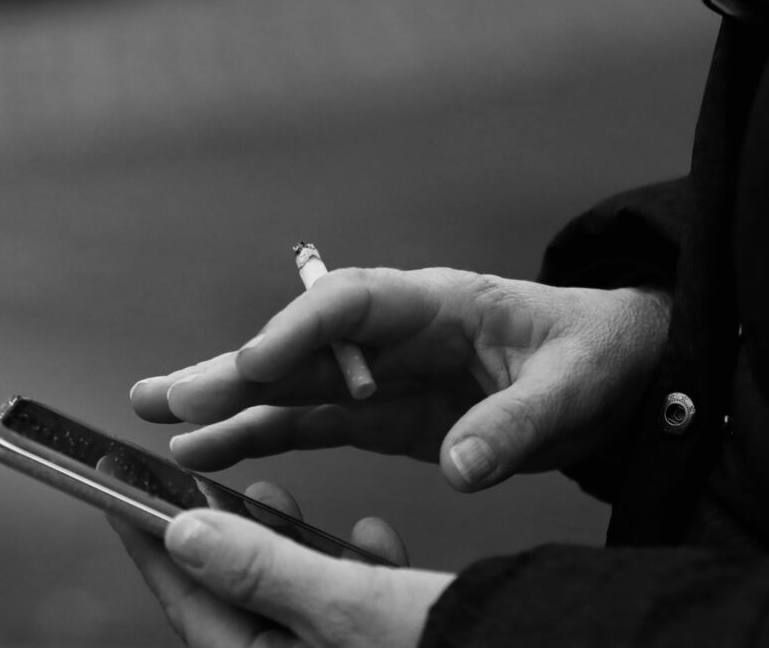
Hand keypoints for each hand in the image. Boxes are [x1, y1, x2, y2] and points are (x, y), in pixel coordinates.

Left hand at [108, 481, 453, 647]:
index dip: (150, 542)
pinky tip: (373, 537)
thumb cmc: (441, 646)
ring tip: (276, 496)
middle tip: (207, 484)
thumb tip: (187, 534)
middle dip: (224, 534)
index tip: (121, 492)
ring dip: (284, 542)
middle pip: (235, 593)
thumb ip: (261, 569)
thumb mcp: (342, 605)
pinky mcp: (376, 642)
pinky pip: (344, 599)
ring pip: (288, 590)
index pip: (188, 602)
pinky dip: (351, 565)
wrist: (531, 645)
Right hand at [131, 268, 669, 490]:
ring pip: (289, 385)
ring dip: (225, 402)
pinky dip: (260, 436)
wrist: (610, 372)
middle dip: (234, 369)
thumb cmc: (592, 356)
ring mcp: (379, 374)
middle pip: (300, 345)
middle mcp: (391, 335)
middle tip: (165, 397)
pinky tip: (208, 451)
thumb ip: (517, 423)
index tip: (252, 364)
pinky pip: (310, 423)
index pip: (352, 304)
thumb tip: (459, 466)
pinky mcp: (380, 414)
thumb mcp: (572, 386)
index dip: (298, 330)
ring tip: (157, 419)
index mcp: (435, 302)